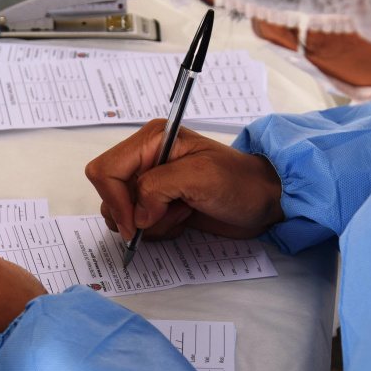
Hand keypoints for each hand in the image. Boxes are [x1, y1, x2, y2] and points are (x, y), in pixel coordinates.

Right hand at [85, 119, 283, 240]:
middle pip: (109, 193)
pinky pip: (138, 224)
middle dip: (135, 213)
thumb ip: (158, 187)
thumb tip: (137, 214)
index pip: (106, 170)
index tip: (135, 223)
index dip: (115, 199)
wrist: (264, 201)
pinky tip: (183, 218)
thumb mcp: (200, 176)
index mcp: (151, 140)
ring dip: (150, 223)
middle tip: (167, 214)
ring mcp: (152, 182)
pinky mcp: (158, 203)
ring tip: (181, 213)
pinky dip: (158, 229)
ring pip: (121, 212)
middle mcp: (146, 158)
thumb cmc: (241, 182)